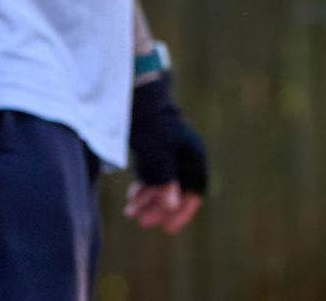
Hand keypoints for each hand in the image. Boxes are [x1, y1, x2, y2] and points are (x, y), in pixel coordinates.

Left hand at [126, 74, 207, 234]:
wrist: (135, 97)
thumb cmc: (149, 123)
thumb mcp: (156, 152)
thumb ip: (165, 179)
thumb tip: (173, 206)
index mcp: (193, 153)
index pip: (195, 189)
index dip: (183, 210)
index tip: (168, 228)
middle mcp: (185, 155)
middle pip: (178, 190)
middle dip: (160, 208)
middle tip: (142, 222)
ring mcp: (170, 155)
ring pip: (164, 186)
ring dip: (148, 201)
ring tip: (130, 212)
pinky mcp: (157, 153)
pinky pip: (154, 178)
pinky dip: (143, 190)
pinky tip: (131, 197)